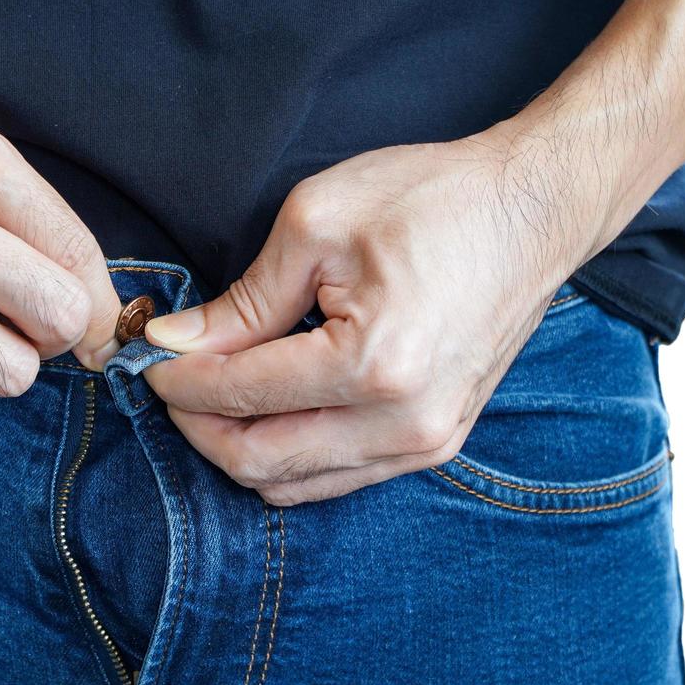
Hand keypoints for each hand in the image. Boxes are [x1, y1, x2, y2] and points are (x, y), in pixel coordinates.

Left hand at [143, 128, 604, 504]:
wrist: (534, 210)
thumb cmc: (432, 199)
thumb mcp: (316, 224)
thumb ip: (241, 301)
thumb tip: (177, 344)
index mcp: (372, 367)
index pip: (240, 397)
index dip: (178, 382)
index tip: (150, 357)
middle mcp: (403, 425)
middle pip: (259, 462)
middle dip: (199, 427)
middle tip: (174, 381)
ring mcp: (427, 444)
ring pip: (296, 484)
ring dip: (241, 447)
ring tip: (216, 394)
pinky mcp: (438, 444)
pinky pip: (340, 479)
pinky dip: (290, 455)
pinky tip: (271, 409)